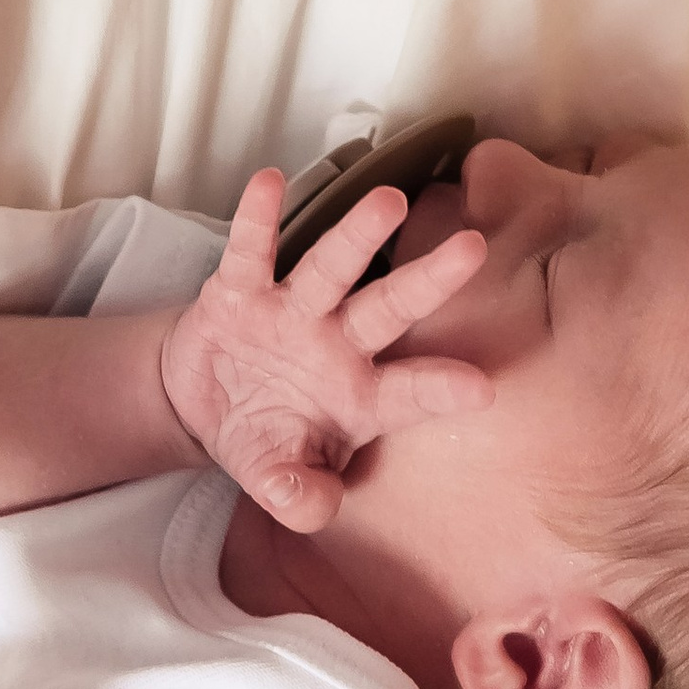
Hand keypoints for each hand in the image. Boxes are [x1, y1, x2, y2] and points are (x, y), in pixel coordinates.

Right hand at [158, 166, 490, 531]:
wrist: (204, 402)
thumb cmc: (265, 439)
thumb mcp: (277, 479)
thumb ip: (299, 497)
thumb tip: (310, 507)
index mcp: (361, 396)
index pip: (409, 392)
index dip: (441, 389)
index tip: (483, 388)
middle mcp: (338, 343)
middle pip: (390, 309)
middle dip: (429, 281)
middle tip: (472, 247)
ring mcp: (293, 311)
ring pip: (332, 269)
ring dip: (358, 236)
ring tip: (390, 200)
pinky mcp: (241, 291)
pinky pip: (252, 252)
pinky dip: (259, 218)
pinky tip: (269, 181)